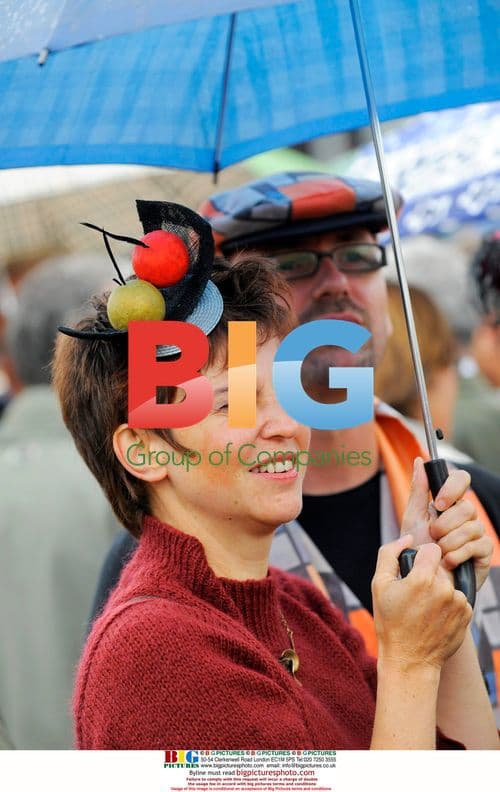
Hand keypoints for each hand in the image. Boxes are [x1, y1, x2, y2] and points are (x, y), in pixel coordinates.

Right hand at [372, 535, 471, 672]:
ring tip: (425, 610)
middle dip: (429, 576)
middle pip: (440, 567)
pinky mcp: (467, 615)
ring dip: (439, 591)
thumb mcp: (379, 585)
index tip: (414, 571)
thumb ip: (389, 554)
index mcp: (422, 579)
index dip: (421, 557)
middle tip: (415, 596)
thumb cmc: (390, 622)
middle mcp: (444, 589)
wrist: (410, 660)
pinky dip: (449, 605)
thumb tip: (407, 538)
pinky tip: (435, 618)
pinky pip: (459, 599)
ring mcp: (458, 603)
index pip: (432, 549)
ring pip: (449, 583)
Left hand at [401, 457, 492, 590]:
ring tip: (437, 552)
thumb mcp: (413, 517)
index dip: (452, 487)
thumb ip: (418, 490)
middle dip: (444, 524)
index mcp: (449, 502)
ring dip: (448, 542)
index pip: (461, 479)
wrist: (422, 581)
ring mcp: (477, 532)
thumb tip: (419, 460)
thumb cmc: (417, 549)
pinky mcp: (484, 552)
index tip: (438, 503)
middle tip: (432, 536)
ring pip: (471, 527)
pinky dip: (457, 554)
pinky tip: (448, 561)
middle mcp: (465, 515)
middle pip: (466, 506)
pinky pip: (476, 545)